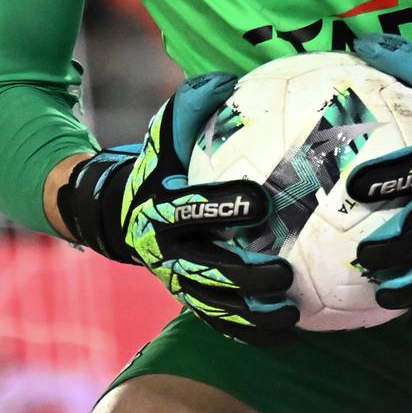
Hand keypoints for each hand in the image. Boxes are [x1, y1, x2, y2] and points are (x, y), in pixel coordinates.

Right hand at [55, 71, 299, 342]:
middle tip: (284, 273)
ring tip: (292, 312)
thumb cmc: (158, 164)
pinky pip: (218, 321)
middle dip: (244, 276)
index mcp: (158, 208)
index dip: (224, 206)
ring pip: (213, 304)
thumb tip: (226, 79)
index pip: (192, 208)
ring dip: (252, 313)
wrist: (119, 212)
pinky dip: (249, 331)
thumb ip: (190, 105)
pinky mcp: (186, 299)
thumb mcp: (163, 132)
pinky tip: (287, 333)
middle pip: (205, 270)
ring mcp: (174, 280)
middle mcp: (164, 251)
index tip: (261, 202)